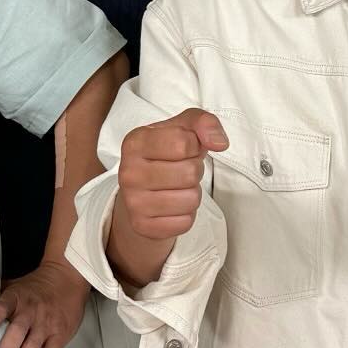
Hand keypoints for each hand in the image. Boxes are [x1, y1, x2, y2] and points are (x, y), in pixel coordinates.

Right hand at [117, 108, 227, 240]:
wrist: (141, 192)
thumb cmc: (165, 156)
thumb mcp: (182, 129)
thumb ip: (203, 122)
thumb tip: (219, 142)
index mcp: (135, 142)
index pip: (184, 143)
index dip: (194, 146)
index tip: (182, 149)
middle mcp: (128, 172)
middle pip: (190, 173)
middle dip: (194, 171)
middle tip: (180, 171)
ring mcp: (133, 201)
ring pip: (190, 199)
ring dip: (192, 194)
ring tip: (176, 188)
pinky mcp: (142, 225)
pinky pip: (185, 222)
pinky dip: (185, 215)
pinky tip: (171, 206)